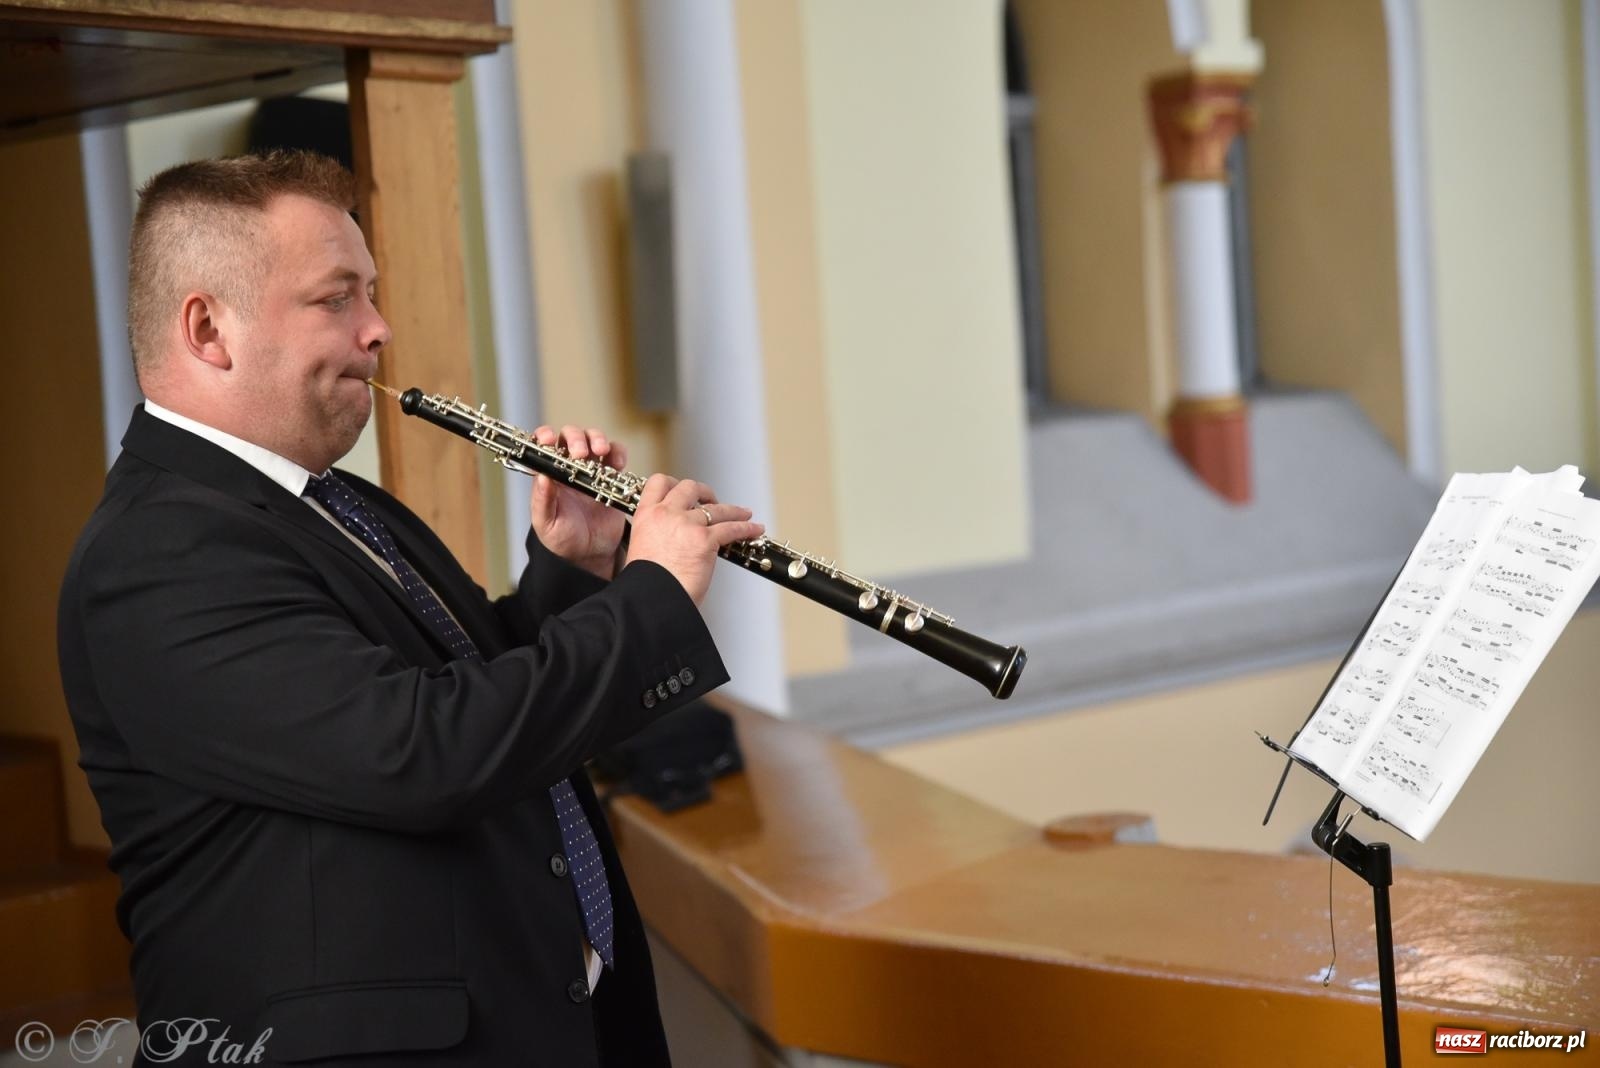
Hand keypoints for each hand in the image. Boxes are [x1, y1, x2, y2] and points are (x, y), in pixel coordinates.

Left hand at [529, 425, 629, 579]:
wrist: (590, 555)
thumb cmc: (563, 540)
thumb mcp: (547, 524)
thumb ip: (543, 501)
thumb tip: (542, 476)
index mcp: (549, 475)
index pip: (543, 446)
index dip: (545, 437)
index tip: (549, 440)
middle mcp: (569, 467)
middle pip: (571, 436)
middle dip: (576, 438)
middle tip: (580, 453)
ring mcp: (591, 469)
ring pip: (593, 439)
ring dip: (597, 439)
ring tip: (601, 451)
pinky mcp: (611, 476)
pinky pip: (616, 455)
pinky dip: (618, 452)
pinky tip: (618, 462)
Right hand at [625, 474, 764, 603]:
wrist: (652, 600)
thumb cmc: (648, 584)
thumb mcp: (642, 549)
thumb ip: (657, 534)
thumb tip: (674, 536)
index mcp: (646, 515)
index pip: (659, 483)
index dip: (675, 483)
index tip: (686, 492)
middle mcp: (665, 514)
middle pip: (689, 487)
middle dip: (705, 492)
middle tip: (712, 501)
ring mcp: (686, 524)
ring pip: (716, 508)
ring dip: (733, 510)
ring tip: (743, 514)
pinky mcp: (705, 539)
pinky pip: (732, 528)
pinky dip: (747, 528)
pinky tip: (754, 529)